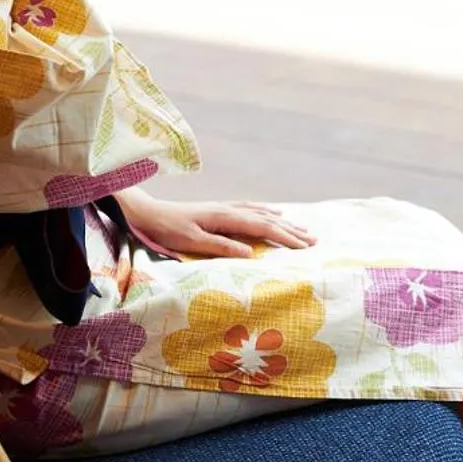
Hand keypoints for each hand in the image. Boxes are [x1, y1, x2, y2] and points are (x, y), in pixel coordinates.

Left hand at [116, 190, 315, 259]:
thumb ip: (222, 247)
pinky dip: (268, 212)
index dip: (286, 237)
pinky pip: (252, 209)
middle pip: (268, 219)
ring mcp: (225, 208)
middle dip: (292, 230)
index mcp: (226, 217)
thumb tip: (251, 253)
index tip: (305, 247)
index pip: (264, 227)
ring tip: (302, 228)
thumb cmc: (167, 230)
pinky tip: (274, 213)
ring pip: (262, 213)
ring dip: (284, 221)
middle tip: (314, 241)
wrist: (148, 214)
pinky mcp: (219, 210)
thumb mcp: (193, 242)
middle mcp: (229, 209)